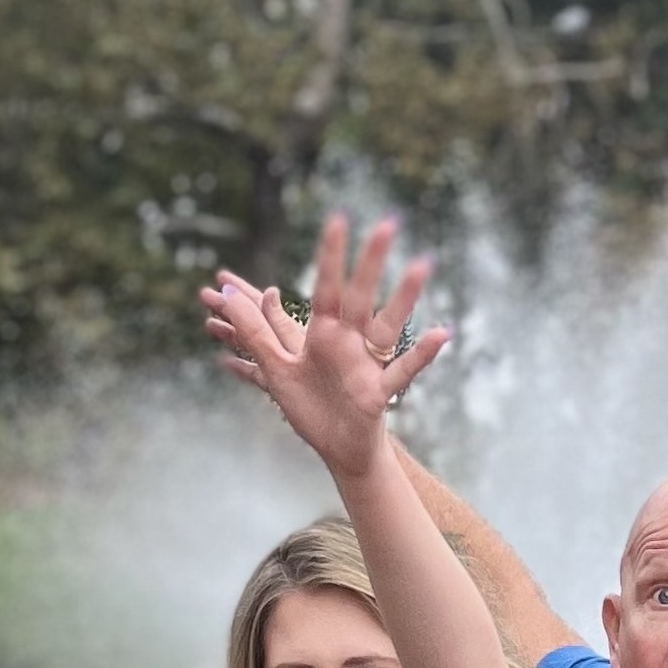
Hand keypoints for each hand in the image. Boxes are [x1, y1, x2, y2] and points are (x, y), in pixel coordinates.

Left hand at [199, 210, 449, 476]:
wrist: (336, 448)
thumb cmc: (311, 408)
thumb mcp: (275, 371)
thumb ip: (254, 333)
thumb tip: (226, 294)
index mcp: (324, 332)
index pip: (326, 286)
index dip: (330, 256)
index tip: (338, 219)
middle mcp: (350, 340)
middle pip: (361, 294)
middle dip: (372, 261)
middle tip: (388, 223)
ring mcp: (368, 363)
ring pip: (388, 324)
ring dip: (406, 297)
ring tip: (423, 267)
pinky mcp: (378, 392)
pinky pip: (403, 371)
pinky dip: (421, 354)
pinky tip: (441, 333)